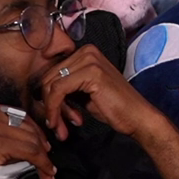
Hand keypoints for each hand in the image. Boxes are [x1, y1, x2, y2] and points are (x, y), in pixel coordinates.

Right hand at [0, 98, 57, 178]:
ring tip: (48, 171)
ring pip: (31, 140)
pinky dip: (42, 164)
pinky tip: (45, 173)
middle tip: (47, 159)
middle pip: (26, 126)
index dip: (33, 131)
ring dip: (44, 158)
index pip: (17, 115)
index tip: (41, 144)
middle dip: (41, 144)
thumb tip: (25, 141)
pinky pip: (30, 153)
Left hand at [34, 44, 178, 178]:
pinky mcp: (90, 73)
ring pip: (51, 84)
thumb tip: (41, 92)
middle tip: (56, 125)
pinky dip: (54, 109)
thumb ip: (65, 87)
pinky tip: (59, 123)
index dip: (47, 96)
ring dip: (51, 110)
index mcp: (84, 52)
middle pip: (49, 76)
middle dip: (48, 104)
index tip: (52, 116)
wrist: (137, 117)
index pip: (52, 71)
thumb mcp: (83, 92)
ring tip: (60, 127)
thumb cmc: (113, 107)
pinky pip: (58, 91)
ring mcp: (89, 59)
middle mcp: (86, 51)